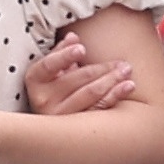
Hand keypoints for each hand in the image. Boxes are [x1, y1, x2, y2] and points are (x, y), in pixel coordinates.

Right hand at [13, 20, 145, 120]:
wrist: (52, 126)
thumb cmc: (54, 88)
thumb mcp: (51, 70)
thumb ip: (61, 53)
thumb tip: (73, 36)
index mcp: (35, 82)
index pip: (48, 66)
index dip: (64, 56)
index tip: (82, 48)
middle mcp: (43, 101)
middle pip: (75, 79)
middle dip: (100, 69)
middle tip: (121, 63)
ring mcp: (59, 116)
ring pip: (89, 94)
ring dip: (111, 80)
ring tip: (126, 70)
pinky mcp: (75, 128)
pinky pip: (99, 108)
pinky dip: (115, 95)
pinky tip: (127, 86)